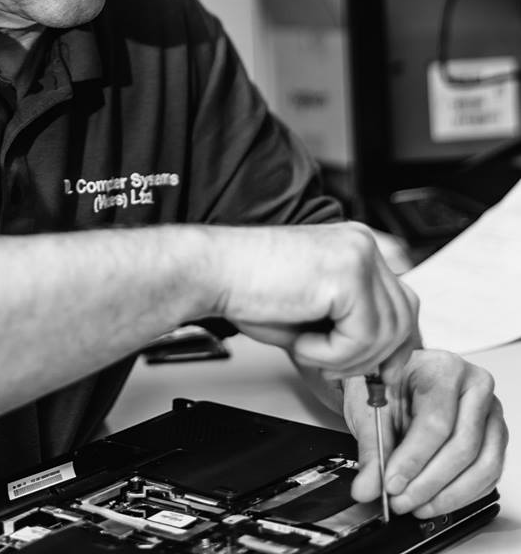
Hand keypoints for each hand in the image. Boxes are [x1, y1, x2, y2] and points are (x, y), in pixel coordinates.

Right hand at [213, 222, 418, 381]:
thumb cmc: (247, 289)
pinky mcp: (348, 274)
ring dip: (346, 357)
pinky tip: (302, 341)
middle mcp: (362, 244)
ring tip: (306, 347)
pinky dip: (332, 354)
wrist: (212, 272)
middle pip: (404, 318)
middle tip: (331, 366)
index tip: (378, 373)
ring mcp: (359, 255)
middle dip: (371, 356)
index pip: (401, 303)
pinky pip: (363, 337)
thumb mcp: (314, 311)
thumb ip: (351, 324)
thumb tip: (382, 362)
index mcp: (355, 247)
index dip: (392, 345)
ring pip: (388, 333)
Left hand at [346, 350, 506, 516]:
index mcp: (443, 369)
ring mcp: (490, 414)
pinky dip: (461, 495)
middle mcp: (475, 388)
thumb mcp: (369, 407)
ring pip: (482, 466)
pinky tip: (434, 500)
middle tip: (400, 499)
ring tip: (415, 504)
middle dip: (428, 482)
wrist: (399, 380)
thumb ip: (371, 448)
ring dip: (447, 495)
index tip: (391, 483)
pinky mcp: (494, 438)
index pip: (435, 422)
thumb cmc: (388, 384)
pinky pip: (488, 475)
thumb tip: (366, 488)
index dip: (413, 459)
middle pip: (462, 446)